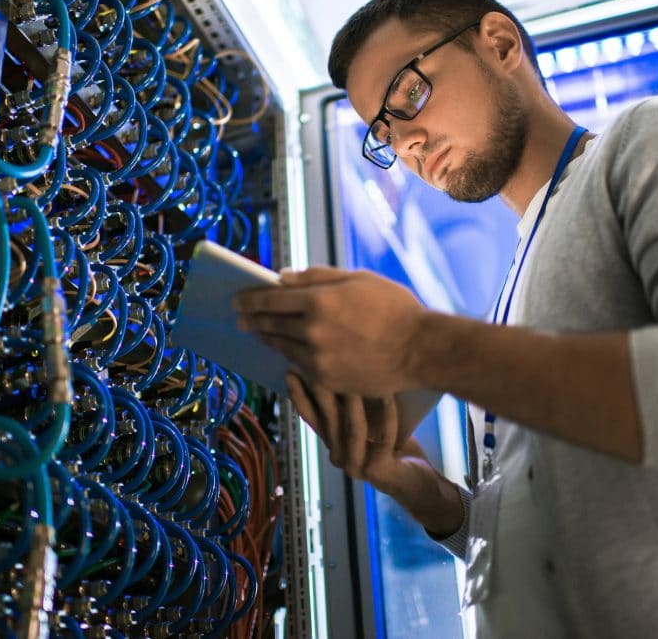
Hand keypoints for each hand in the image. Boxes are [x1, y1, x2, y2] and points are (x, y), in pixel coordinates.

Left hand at [234, 267, 426, 396]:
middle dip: (251, 319)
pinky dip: (289, 356)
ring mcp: (318, 359)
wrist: (420, 349)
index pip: (269, 298)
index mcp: (318, 300)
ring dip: (267, 338)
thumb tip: (282, 277)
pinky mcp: (327, 379)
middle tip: (240, 317)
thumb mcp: (357, 279)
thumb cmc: (394, 308)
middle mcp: (312, 331)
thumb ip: (316, 277)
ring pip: (281, 347)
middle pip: (270, 324)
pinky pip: (299, 366)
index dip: (249, 298)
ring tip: (259, 333)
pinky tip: (286, 350)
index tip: (237, 299)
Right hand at [286, 373, 426, 493]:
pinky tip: (390, 395)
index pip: (312, 419)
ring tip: (357, 375)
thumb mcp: (371, 426)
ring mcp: (356, 467)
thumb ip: (355, 409)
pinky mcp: (377, 471)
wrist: (418, 483)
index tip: (292, 371)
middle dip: (323, 391)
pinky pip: (383, 439)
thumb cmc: (395, 448)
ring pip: (353, 429)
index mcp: (334, 445)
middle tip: (320, 364)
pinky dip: (388, 415)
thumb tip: (344, 370)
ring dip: (355, 401)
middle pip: (328, 421)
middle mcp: (339, 457)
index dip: (301, 396)